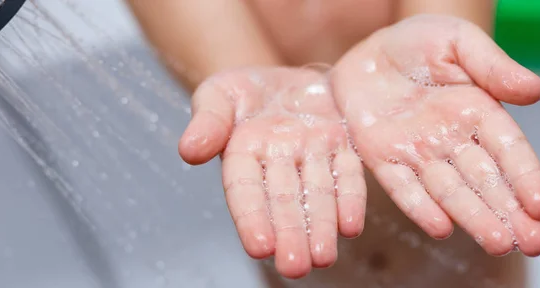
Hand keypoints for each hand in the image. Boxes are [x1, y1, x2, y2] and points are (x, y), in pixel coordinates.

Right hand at [178, 68, 365, 277]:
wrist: (285, 77)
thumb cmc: (244, 89)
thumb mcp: (218, 94)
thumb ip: (207, 120)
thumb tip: (189, 150)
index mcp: (242, 154)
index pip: (245, 191)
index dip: (252, 219)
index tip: (259, 247)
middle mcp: (279, 162)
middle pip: (284, 202)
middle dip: (290, 234)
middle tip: (296, 266)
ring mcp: (312, 155)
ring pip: (317, 194)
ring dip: (321, 227)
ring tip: (323, 257)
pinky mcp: (342, 145)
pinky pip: (347, 173)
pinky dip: (350, 199)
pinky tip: (351, 226)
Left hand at [331, 15, 539, 256]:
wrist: (369, 49)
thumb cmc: (417, 42)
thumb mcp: (457, 42)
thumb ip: (491, 66)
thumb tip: (533, 91)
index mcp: (477, 112)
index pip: (508, 149)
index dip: (526, 177)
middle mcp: (451, 139)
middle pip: (485, 180)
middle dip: (508, 211)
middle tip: (533, 242)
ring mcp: (417, 153)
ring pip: (449, 190)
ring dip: (473, 217)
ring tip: (498, 244)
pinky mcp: (382, 158)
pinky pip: (402, 186)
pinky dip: (419, 207)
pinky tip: (441, 228)